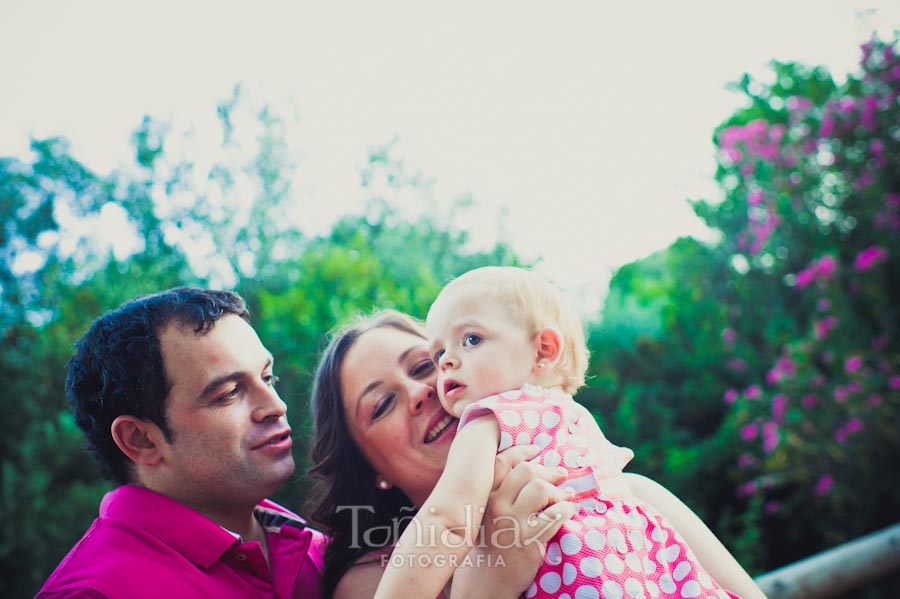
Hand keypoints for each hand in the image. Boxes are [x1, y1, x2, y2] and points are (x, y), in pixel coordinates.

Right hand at [451, 445, 575, 598]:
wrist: (484, 584)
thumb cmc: (486, 547)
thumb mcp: (482, 516)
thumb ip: (497, 493)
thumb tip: (527, 470)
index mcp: (483, 496)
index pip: (502, 461)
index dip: (522, 451)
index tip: (536, 449)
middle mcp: (495, 505)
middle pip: (527, 471)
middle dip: (548, 472)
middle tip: (561, 476)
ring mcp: (512, 522)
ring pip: (542, 489)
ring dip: (558, 493)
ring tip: (563, 499)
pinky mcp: (530, 540)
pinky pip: (556, 514)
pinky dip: (567, 510)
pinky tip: (567, 514)